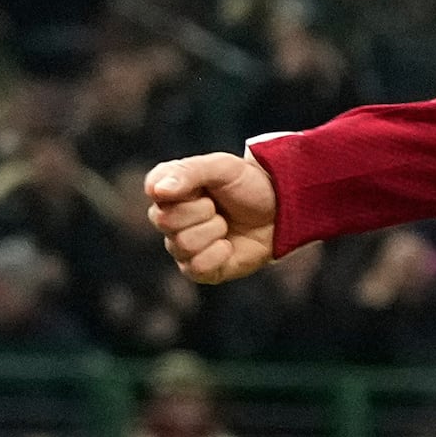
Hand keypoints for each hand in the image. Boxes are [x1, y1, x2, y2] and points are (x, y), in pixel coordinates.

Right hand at [145, 152, 278, 283]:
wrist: (280, 210)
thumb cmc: (248, 185)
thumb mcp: (223, 167)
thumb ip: (189, 172)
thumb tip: (156, 190)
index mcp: (169, 190)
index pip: (155, 191)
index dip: (184, 189)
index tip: (205, 186)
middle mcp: (169, 219)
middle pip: (166, 221)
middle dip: (203, 211)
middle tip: (218, 207)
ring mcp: (181, 246)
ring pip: (183, 244)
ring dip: (214, 231)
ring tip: (226, 224)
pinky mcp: (198, 270)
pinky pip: (196, 268)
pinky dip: (219, 254)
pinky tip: (228, 245)